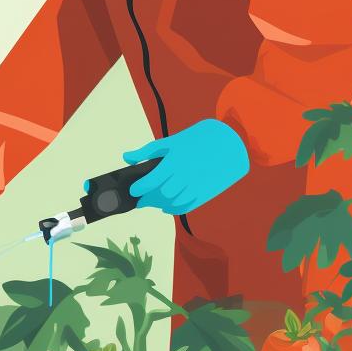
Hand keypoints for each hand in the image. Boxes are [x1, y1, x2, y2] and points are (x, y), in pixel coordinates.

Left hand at [123, 119, 248, 215]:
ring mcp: (196, 186)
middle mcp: (186, 176)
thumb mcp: (170, 142)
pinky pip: (187, 206)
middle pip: (162, 195)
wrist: (225, 145)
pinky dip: (174, 209)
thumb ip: (146, 151)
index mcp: (175, 162)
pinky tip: (166, 207)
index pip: (152, 180)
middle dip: (148, 199)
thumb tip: (126, 158)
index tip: (133, 190)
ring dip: (160, 205)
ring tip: (153, 203)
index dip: (140, 188)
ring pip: (174, 202)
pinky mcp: (205, 193)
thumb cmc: (193, 141)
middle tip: (140, 200)